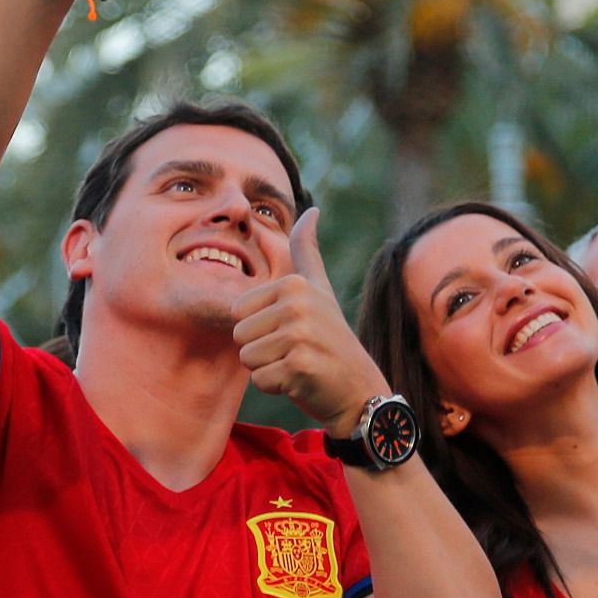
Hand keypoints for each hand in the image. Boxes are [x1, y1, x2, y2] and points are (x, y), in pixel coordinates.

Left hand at [232, 208, 389, 435]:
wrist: (359, 388)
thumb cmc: (331, 339)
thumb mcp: (320, 288)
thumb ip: (307, 250)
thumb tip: (312, 209)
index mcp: (295, 283)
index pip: (238, 311)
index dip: (260, 328)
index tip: (291, 332)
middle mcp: (297, 304)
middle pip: (239, 335)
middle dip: (262, 351)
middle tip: (295, 352)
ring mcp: (300, 335)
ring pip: (247, 358)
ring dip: (269, 369)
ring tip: (299, 365)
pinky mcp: (300, 366)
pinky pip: (260, 380)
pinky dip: (277, 387)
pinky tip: (302, 381)